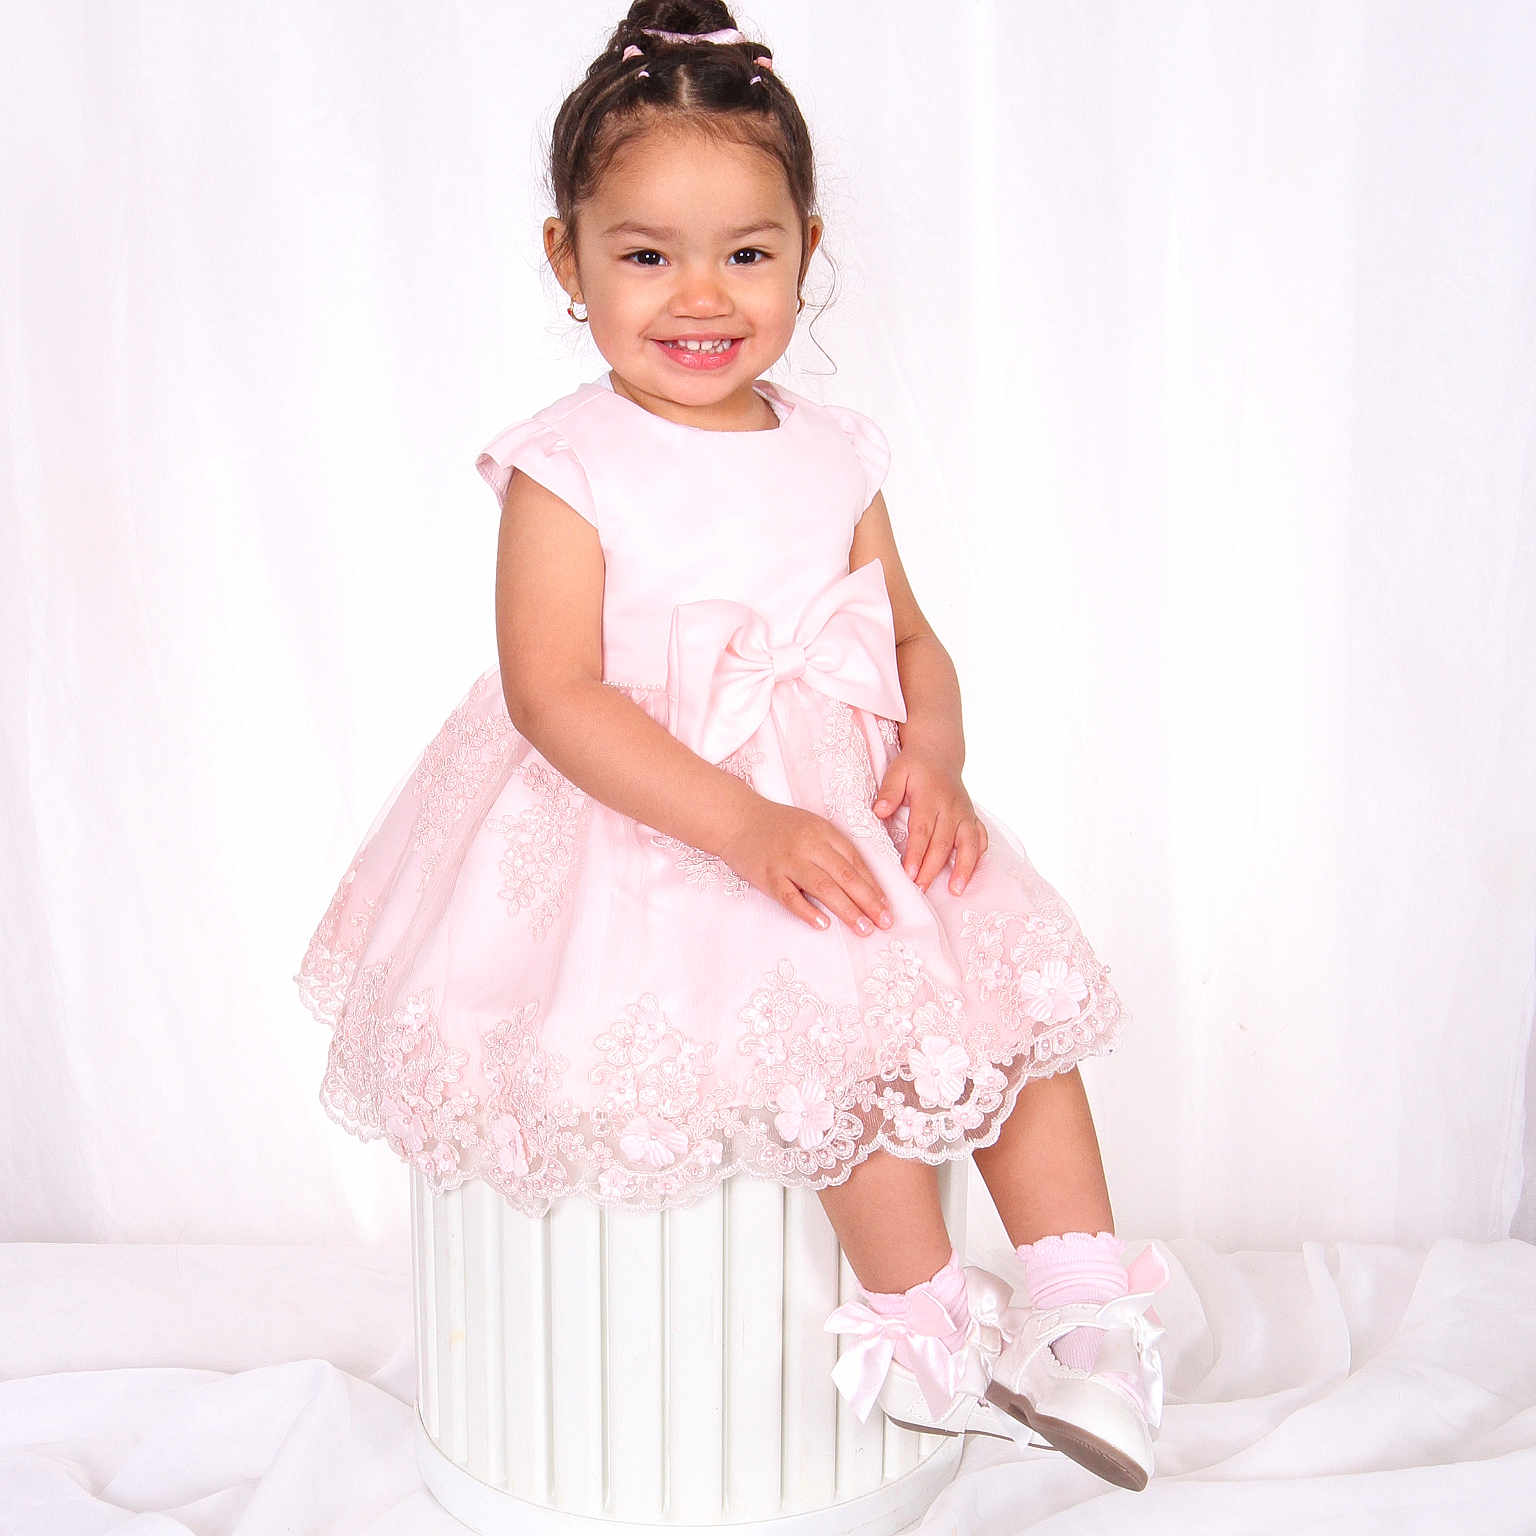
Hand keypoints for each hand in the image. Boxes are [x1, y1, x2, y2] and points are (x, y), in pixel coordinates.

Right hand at [718, 801, 894, 935]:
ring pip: (823, 887)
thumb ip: (833, 850)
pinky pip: (790, 897)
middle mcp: (809, 845)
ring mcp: (787, 861)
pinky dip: (807, 911)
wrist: (737, 818)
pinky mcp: (768, 876)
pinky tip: (823, 925)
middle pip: (845, 876)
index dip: (874, 886)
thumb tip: (862, 883)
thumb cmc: (778, 827)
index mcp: (824, 832)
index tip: (887, 907)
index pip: (856, 862)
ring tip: (863, 928)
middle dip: (868, 901)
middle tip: (884, 922)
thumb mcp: (811, 828)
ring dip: (846, 910)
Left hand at [872, 746, 988, 895]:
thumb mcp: (897, 772)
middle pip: (943, 843)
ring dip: (964, 868)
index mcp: (930, 797)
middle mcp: (951, 807)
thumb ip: (889, 791)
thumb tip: (878, 811)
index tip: (909, 873)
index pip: (922, 830)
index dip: (916, 853)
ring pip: (969, 844)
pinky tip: (971, 874)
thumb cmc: (914, 766)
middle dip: (933, 869)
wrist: (939, 754)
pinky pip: (980, 838)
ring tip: (956, 890)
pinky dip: (978, 856)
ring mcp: (965, 813)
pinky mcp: (972, 818)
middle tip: (921, 889)